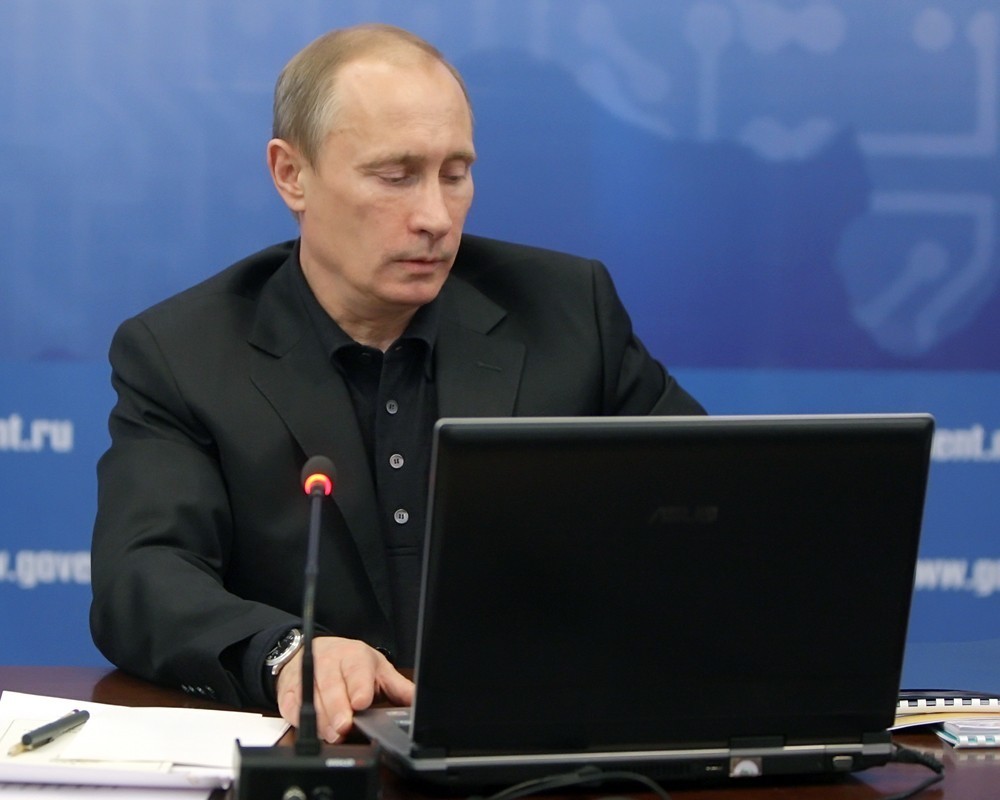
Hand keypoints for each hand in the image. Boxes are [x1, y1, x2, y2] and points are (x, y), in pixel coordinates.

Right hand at [275, 636, 413, 742]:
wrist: (316, 650)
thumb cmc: (350, 663)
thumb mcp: (377, 669)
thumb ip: (398, 687)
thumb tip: (420, 701)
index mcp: (355, 656)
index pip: (357, 670)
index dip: (359, 686)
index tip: (362, 702)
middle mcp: (330, 662)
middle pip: (331, 685)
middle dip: (337, 707)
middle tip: (343, 727)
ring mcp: (307, 673)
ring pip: (310, 696)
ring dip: (320, 717)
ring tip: (330, 734)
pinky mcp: (290, 688)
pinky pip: (290, 703)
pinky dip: (296, 716)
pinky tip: (307, 727)